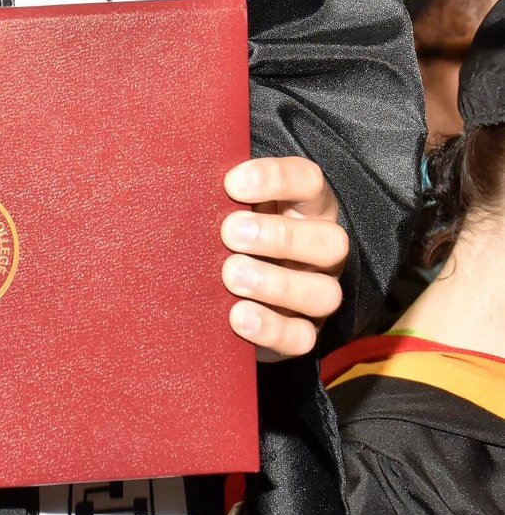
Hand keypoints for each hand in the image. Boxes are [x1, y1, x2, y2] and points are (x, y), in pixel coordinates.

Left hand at [221, 157, 347, 363]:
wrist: (235, 283)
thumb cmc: (229, 226)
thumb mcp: (232, 201)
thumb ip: (220, 190)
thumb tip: (185, 175)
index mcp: (307, 206)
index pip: (309, 182)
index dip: (276, 180)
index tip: (232, 184)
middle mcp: (322, 249)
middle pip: (330, 242)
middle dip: (279, 237)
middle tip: (230, 233)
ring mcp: (318, 292)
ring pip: (324, 293)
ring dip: (277, 284)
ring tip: (231, 275)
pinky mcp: (305, 332)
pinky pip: (303, 338)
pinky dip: (271, 329)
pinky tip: (238, 316)